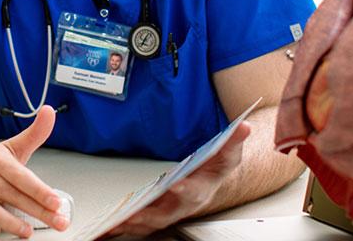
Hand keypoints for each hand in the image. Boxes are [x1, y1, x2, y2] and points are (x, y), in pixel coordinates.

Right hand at [0, 105, 68, 237]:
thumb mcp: (12, 148)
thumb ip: (35, 134)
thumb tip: (50, 111)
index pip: (21, 177)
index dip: (40, 190)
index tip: (56, 202)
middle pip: (12, 196)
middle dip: (38, 211)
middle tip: (57, 222)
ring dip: (9, 222)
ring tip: (27, 232)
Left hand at [104, 122, 251, 237]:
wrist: (210, 180)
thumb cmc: (215, 167)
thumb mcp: (228, 152)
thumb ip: (234, 140)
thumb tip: (244, 126)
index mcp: (201, 190)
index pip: (194, 191)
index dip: (186, 190)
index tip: (176, 186)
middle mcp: (184, 205)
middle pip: (167, 214)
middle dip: (150, 216)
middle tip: (133, 215)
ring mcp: (169, 211)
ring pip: (150, 223)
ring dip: (132, 225)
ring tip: (113, 224)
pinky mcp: (156, 213)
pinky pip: (139, 222)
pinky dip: (124, 226)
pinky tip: (108, 228)